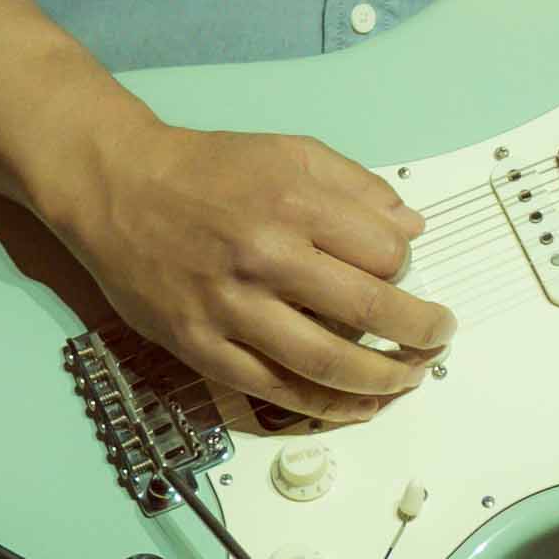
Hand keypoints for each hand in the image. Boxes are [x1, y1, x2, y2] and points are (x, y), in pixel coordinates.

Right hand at [56, 124, 455, 426]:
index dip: (405, 266)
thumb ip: (355, 185)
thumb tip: (412, 227)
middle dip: (419, 331)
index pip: (384, 252)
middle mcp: (266, 257)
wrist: (119, 188)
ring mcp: (232, 308)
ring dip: (383, 380)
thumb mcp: (289, 151)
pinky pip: (276, 390)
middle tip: (440, 337)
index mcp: (294, 203)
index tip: (403, 272)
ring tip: (409, 379)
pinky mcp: (202, 347)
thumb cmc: (209, 169)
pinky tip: (358, 408)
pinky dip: (326, 407)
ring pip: (327, 362)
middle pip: (368, 309)